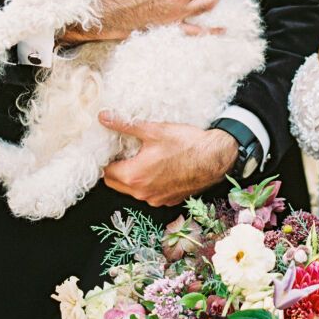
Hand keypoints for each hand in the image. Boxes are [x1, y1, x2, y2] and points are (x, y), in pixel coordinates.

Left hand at [99, 113, 237, 206]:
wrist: (215, 158)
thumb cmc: (185, 144)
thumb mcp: (153, 130)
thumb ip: (125, 125)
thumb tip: (103, 117)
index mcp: (134, 176)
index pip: (106, 172)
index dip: (106, 159)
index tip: (112, 148)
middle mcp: (142, 193)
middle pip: (116, 184)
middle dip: (115, 169)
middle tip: (124, 152)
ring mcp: (156, 199)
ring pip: (132, 191)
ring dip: (132, 177)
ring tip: (142, 158)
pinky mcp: (169, 201)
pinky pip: (150, 194)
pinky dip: (148, 184)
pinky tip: (159, 168)